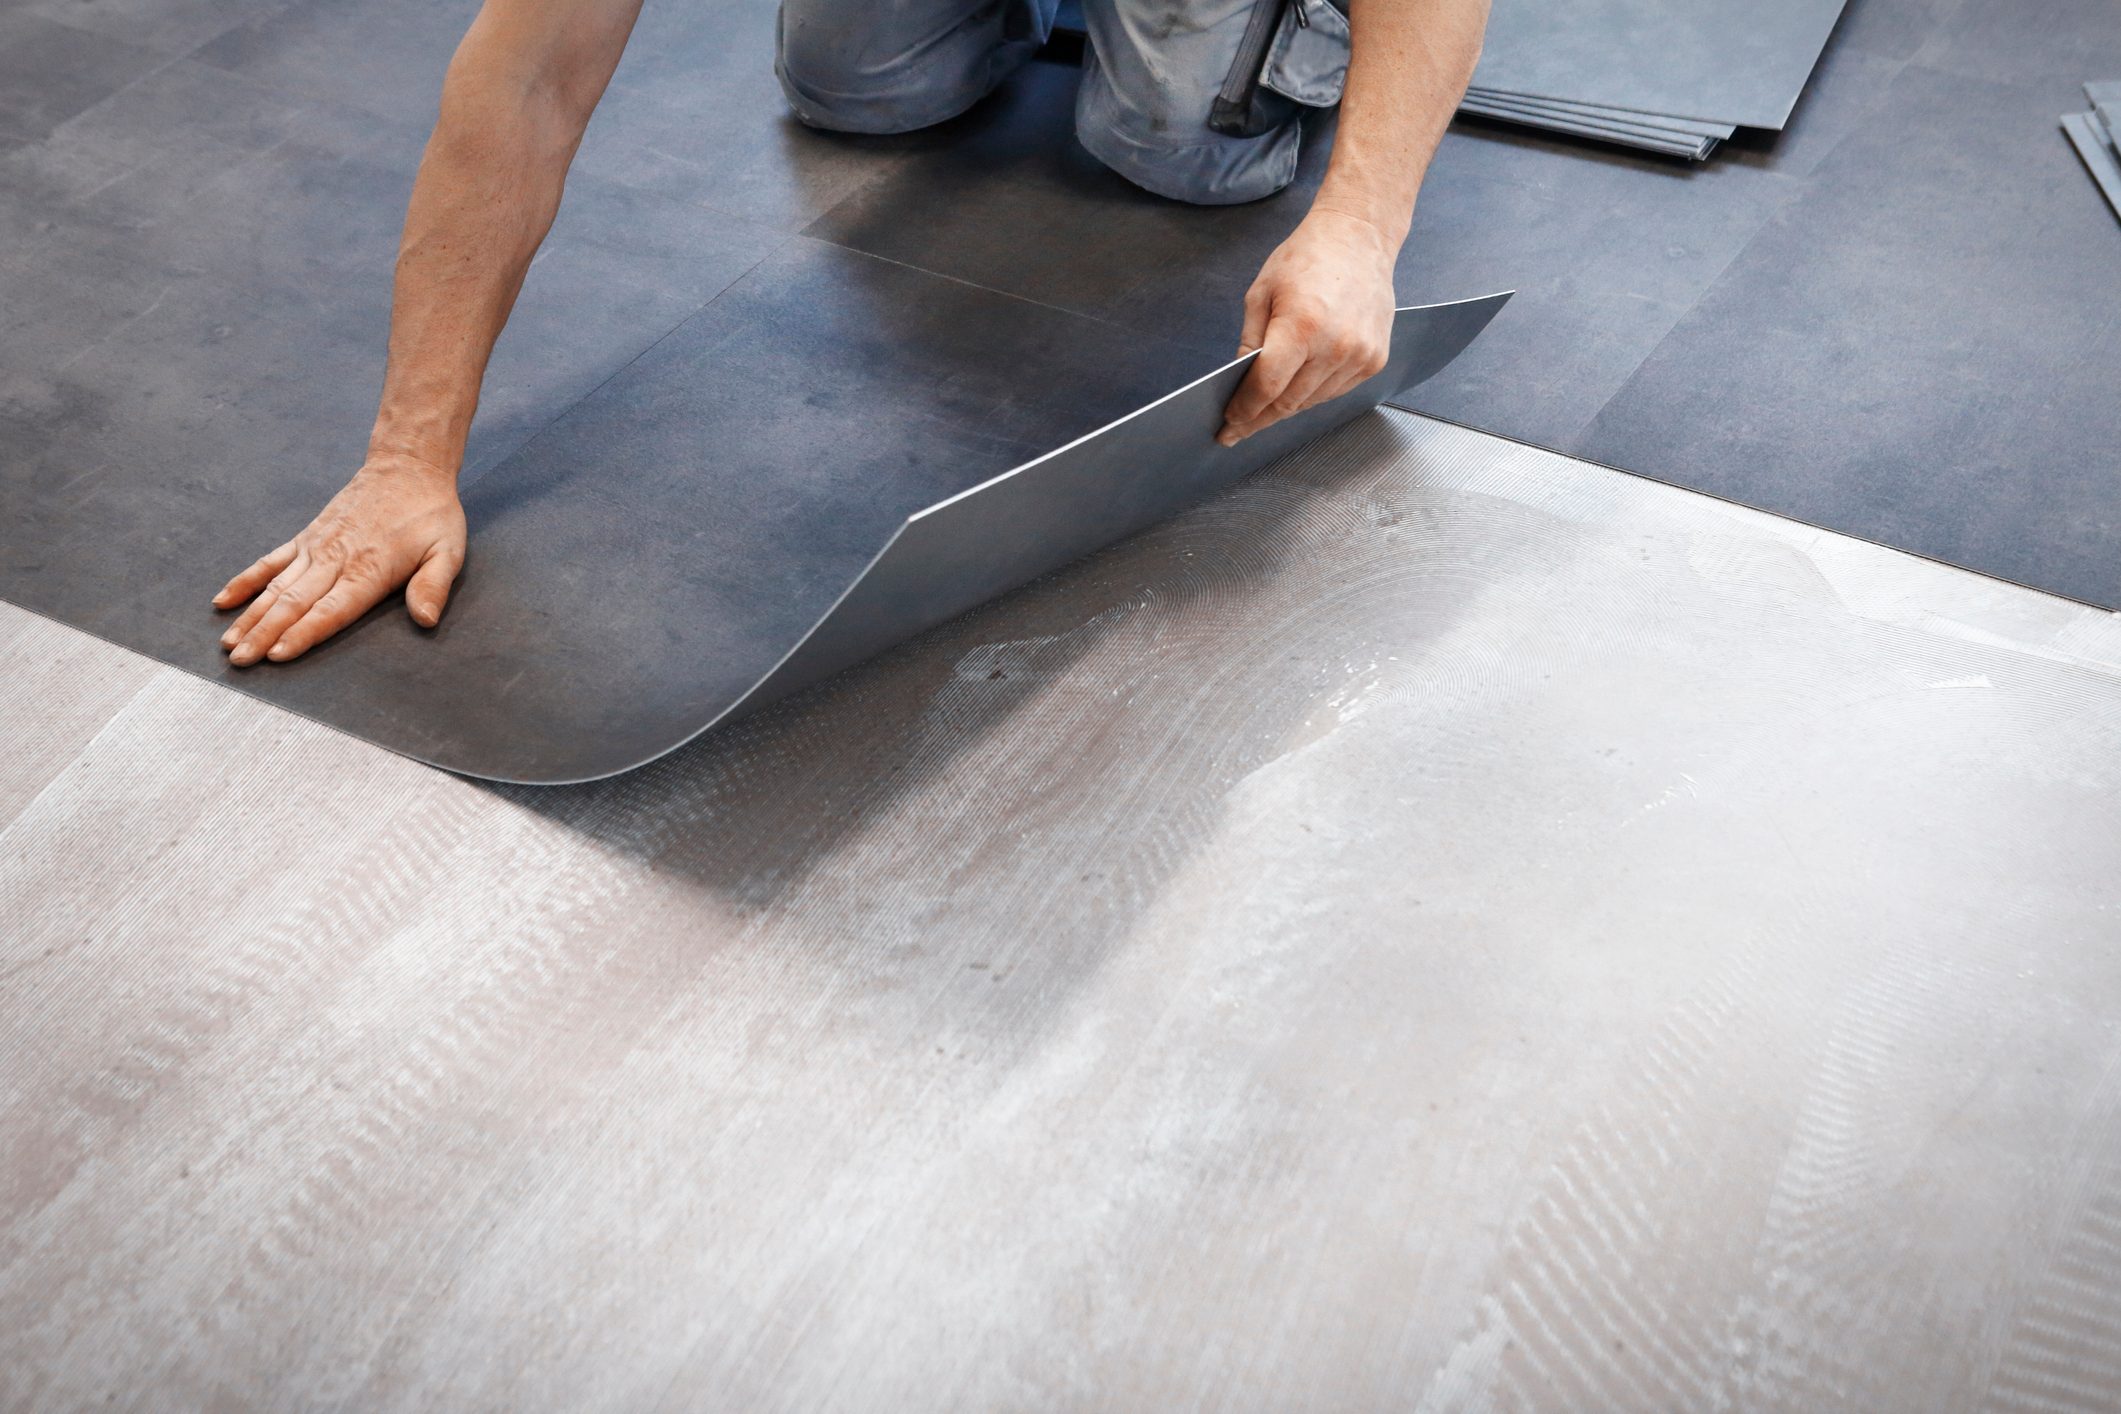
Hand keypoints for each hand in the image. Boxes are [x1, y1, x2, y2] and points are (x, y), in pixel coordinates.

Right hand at [213, 453, 466, 665]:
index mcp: (369, 570)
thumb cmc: (430, 515)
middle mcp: (335, 560)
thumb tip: (426, 620)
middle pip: (294, 604)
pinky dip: (246, 581)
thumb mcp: (447, 551)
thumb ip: (433, 586)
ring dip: (251, 616)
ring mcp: (316, 548)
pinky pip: (270, 561)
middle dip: (265, 634)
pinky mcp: (306, 537)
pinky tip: (223, 601)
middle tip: (240, 661)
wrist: (406, 468)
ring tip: (228, 644)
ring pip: (276, 587)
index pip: (331, 610)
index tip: (276, 655)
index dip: (303, 634)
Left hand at [1219, 208, 1397, 445]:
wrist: (1359, 238)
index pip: (1266, 387)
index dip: (1244, 411)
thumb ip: (1250, 343)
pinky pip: (1335, 392)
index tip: (1228, 425)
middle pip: (1288, 402)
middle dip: (1259, 418)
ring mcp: (1359, 356)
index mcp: (1302, 326)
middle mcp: (1335, 346)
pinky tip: (1297, 387)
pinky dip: (1312, 395)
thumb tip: (1240, 384)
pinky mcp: (1374, 360)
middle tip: (1238, 429)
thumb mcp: (1261, 294)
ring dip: (1285, 409)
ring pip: (1311, 402)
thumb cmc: (1306, 258)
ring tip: (1263, 410)